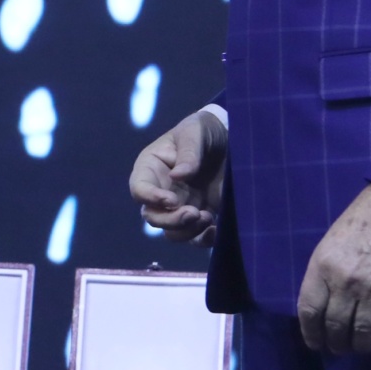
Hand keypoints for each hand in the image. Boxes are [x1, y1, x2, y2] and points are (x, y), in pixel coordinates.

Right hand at [130, 108, 227, 244]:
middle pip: (153, 217)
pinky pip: (195, 238)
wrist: (231, 137)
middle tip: (194, 213)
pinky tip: (216, 230)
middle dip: (171, 220)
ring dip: (187, 231)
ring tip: (208, 217)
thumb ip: (188, 152)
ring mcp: (180, 206)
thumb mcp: (195, 131)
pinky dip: (203, 240)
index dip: (150, 198)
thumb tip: (178, 176)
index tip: (171, 200)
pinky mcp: (201, 216)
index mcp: (151, 168)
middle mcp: (161, 191)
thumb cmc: (204, 129)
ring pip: (171, 232)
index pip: (139, 189)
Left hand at [296, 183, 370, 355]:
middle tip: (337, 349)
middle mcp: (344, 282)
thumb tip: (320, 305)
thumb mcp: (328, 244)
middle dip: (334, 343)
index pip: (309, 310)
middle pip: (334, 325)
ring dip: (359, 346)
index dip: (310, 333)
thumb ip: (322, 274)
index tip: (314, 343)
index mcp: (322, 267)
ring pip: (361, 332)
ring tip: (359, 348)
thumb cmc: (358, 223)